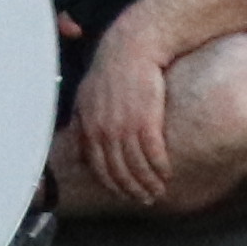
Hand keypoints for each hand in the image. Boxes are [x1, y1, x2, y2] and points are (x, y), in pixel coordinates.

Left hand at [70, 25, 177, 206]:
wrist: (133, 47)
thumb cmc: (113, 70)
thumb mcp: (87, 95)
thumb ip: (83, 122)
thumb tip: (80, 150)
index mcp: (87, 122)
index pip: (96, 164)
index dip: (111, 183)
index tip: (122, 192)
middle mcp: (102, 127)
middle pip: (117, 170)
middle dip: (131, 189)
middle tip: (144, 198)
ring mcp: (123, 125)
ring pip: (135, 166)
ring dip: (147, 183)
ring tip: (157, 190)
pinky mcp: (145, 120)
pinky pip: (153, 153)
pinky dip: (159, 167)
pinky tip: (166, 174)